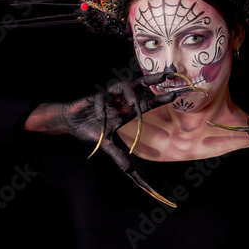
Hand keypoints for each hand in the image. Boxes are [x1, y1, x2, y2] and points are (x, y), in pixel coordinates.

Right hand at [25, 71, 205, 204]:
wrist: (71, 122)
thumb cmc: (92, 129)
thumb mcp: (107, 145)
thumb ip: (119, 157)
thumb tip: (129, 173)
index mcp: (128, 111)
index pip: (149, 102)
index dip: (162, 98)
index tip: (176, 94)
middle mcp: (121, 101)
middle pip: (141, 85)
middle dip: (154, 79)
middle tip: (169, 75)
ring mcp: (109, 96)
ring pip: (124, 85)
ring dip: (130, 93)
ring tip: (133, 103)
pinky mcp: (95, 96)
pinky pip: (100, 98)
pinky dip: (101, 107)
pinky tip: (99, 116)